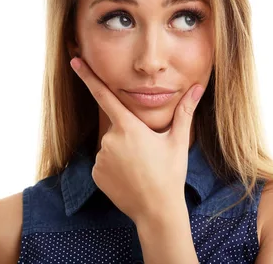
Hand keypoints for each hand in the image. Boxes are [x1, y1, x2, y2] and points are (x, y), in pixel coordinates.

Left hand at [70, 57, 204, 223]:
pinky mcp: (96, 174)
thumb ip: (185, 111)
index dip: (88, 77)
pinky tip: (130, 177)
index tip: (74, 60)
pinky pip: (104, 162)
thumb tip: (198, 88)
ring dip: (123, 152)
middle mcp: (110, 139)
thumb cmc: (170, 174)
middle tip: (148, 155)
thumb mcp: (177, 141)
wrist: (157, 210)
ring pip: (111, 146)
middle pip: (118, 127)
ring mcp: (101, 158)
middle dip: (130, 135)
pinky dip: (115, 166)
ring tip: (141, 169)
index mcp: (129, 127)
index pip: (104, 95)